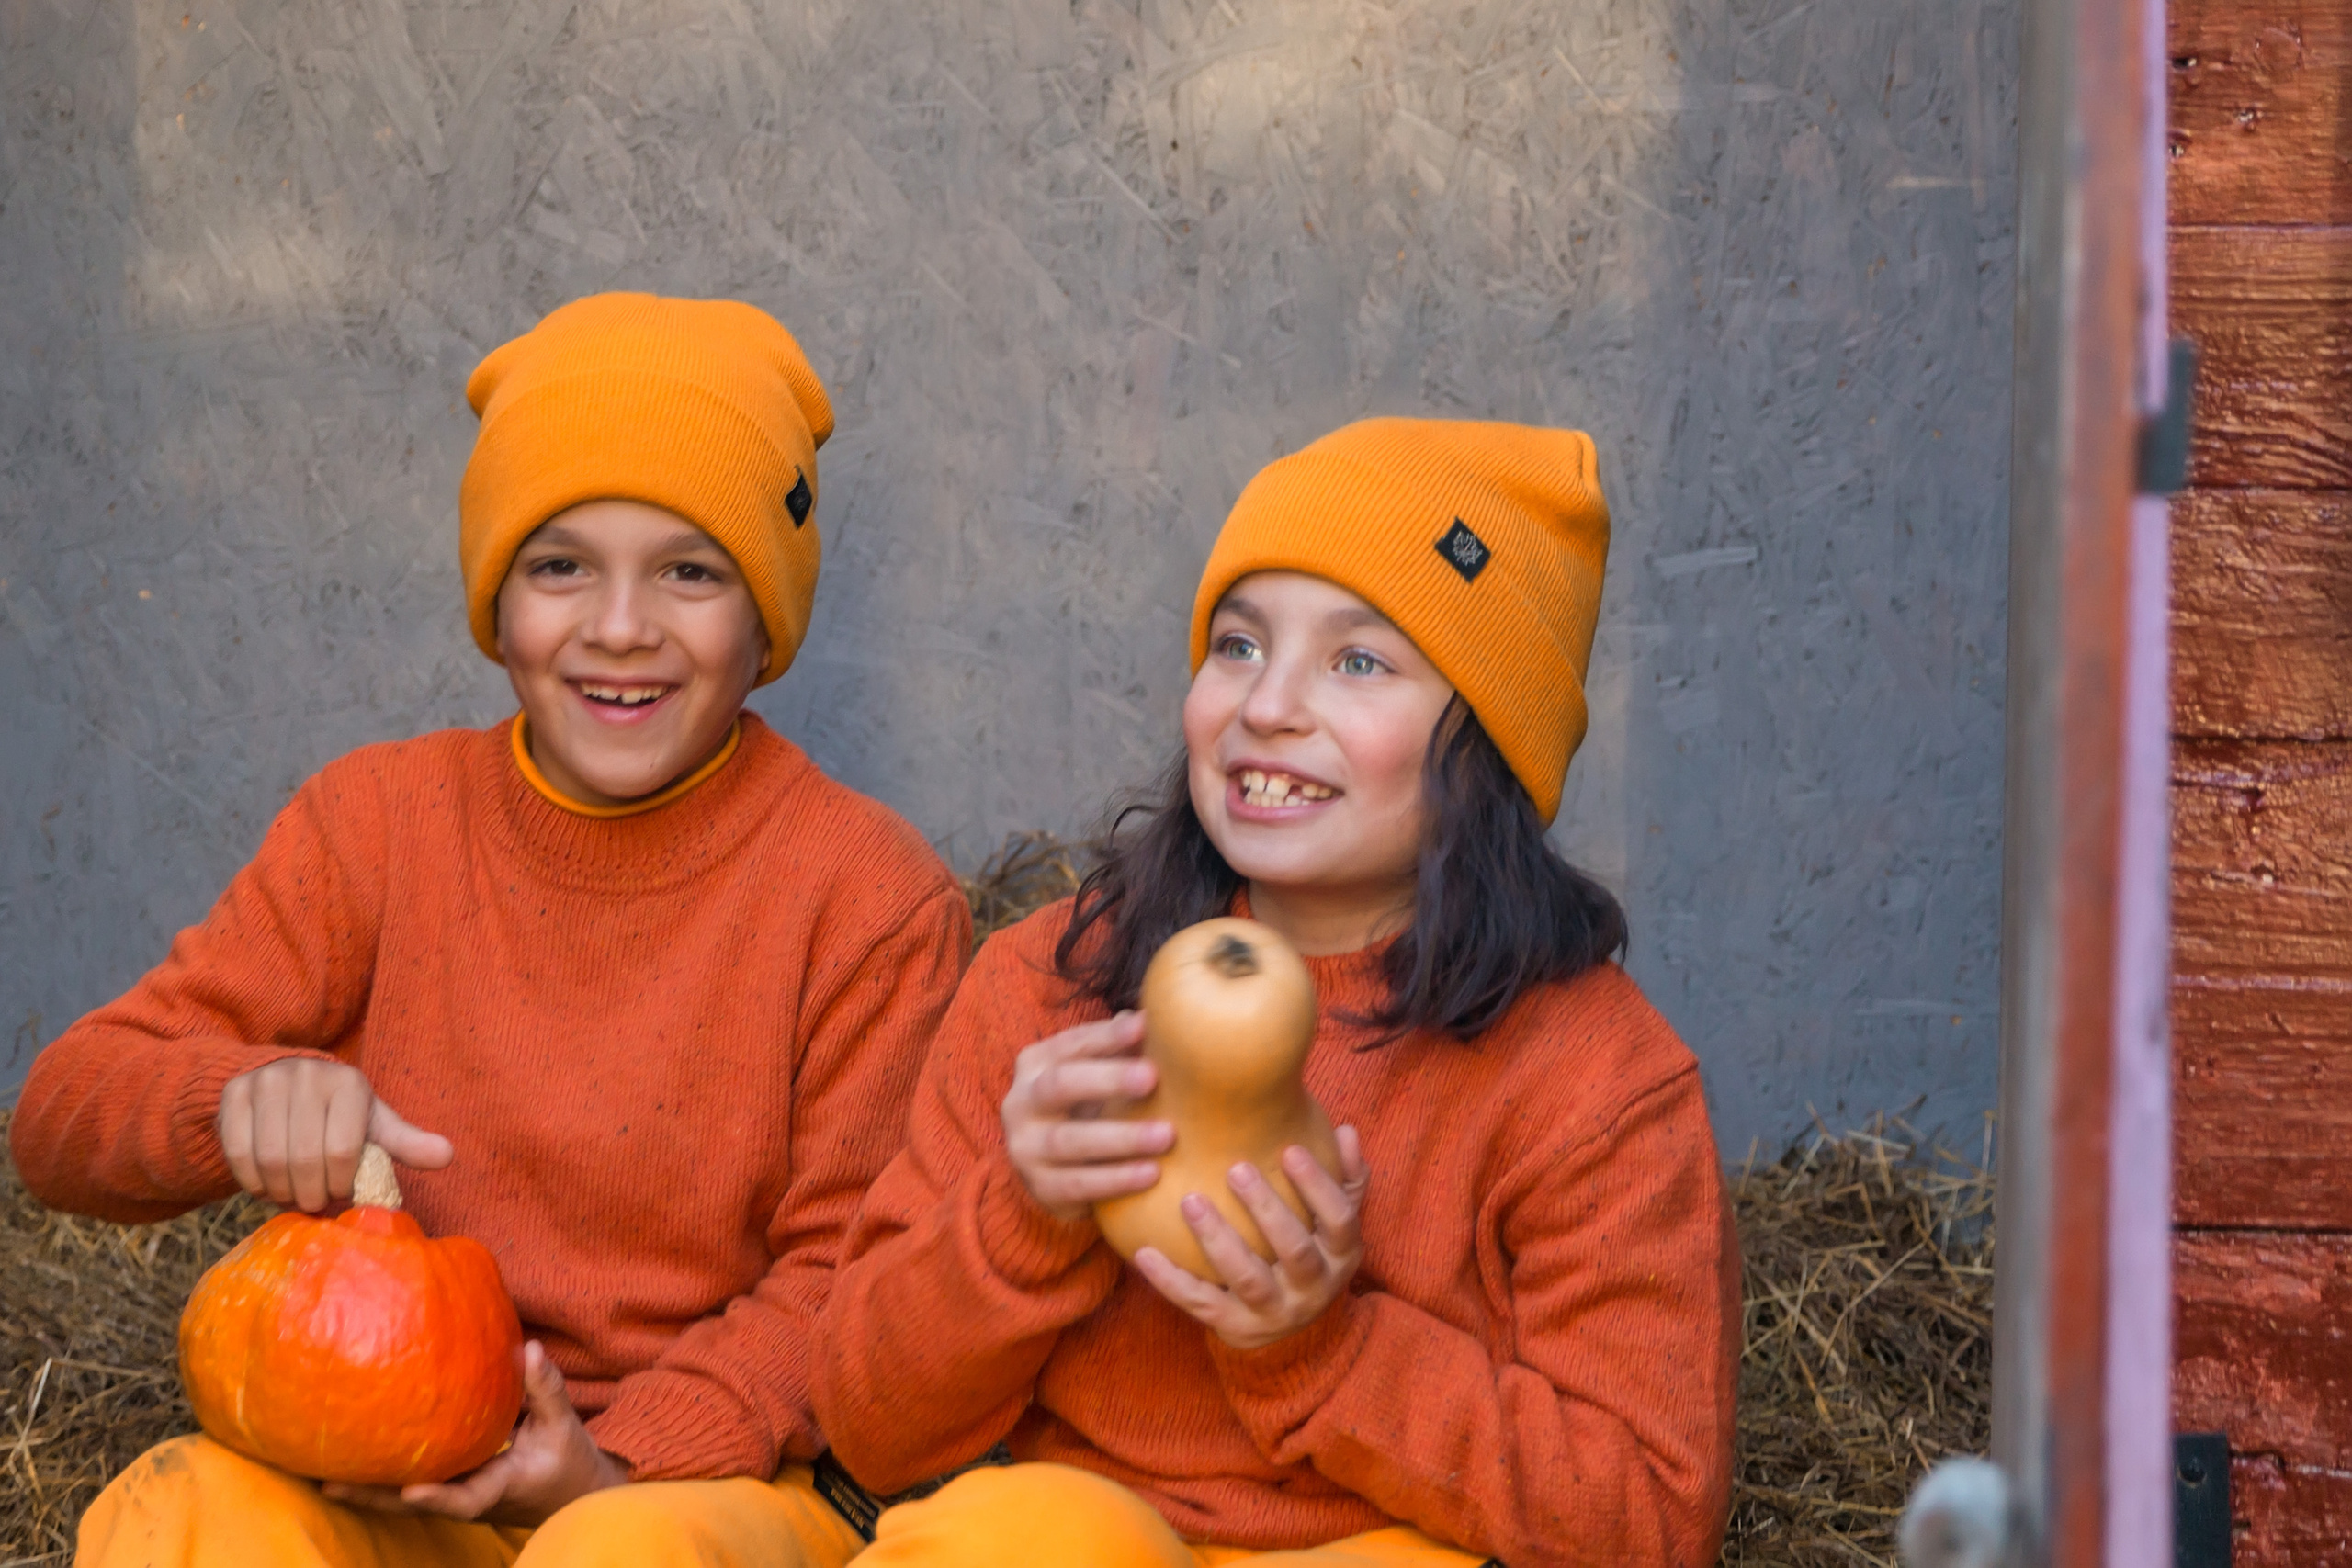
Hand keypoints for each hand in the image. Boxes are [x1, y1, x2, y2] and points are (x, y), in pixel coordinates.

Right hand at [217, 1058, 453, 1211]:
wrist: (285, 1084)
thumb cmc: (338, 1113)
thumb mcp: (374, 1124)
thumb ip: (407, 1142)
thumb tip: (448, 1156)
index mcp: (350, 1083)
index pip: (344, 1150)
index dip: (340, 1183)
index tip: (340, 1192)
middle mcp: (308, 1075)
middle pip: (305, 1157)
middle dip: (310, 1193)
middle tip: (313, 1202)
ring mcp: (267, 1081)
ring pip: (270, 1158)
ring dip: (280, 1190)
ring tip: (291, 1195)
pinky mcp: (234, 1093)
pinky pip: (237, 1151)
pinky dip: (251, 1179)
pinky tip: (265, 1183)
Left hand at [323, 1341, 627, 1525]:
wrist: (574, 1499)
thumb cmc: (570, 1464)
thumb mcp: (564, 1427)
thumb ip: (545, 1389)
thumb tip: (528, 1348)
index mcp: (499, 1488)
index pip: (466, 1500)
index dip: (438, 1496)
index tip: (410, 1490)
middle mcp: (471, 1498)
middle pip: (415, 1505)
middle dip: (373, 1497)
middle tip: (328, 1485)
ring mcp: (459, 1494)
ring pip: (407, 1496)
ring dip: (368, 1489)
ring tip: (323, 1474)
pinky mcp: (455, 1484)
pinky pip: (414, 1481)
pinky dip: (385, 1475)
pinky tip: (357, 1457)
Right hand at [1001, 1011, 1174, 1220]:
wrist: (1056, 1173)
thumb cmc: (1087, 1109)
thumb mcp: (1097, 1075)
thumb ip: (1120, 1049)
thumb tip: (1157, 1017)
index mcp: (1035, 1065)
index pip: (1070, 1044)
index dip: (1106, 1036)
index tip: (1144, 1027)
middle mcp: (1020, 1102)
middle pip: (1060, 1084)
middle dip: (1108, 1079)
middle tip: (1152, 1077)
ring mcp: (1025, 1148)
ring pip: (1069, 1140)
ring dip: (1121, 1137)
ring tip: (1166, 1135)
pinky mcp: (1040, 1187)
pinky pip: (1078, 1184)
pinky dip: (1116, 1179)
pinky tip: (1152, 1174)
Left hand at [1133, 1127, 1369, 1350]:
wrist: (1292, 1331)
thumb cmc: (1310, 1250)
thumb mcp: (1333, 1222)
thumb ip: (1345, 1178)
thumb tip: (1347, 1132)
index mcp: (1341, 1256)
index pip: (1339, 1220)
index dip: (1318, 1187)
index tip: (1290, 1149)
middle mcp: (1314, 1288)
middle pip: (1295, 1251)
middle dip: (1266, 1210)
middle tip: (1235, 1169)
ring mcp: (1274, 1312)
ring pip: (1247, 1278)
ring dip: (1218, 1239)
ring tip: (1190, 1201)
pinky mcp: (1236, 1327)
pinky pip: (1201, 1304)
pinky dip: (1171, 1281)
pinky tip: (1144, 1253)